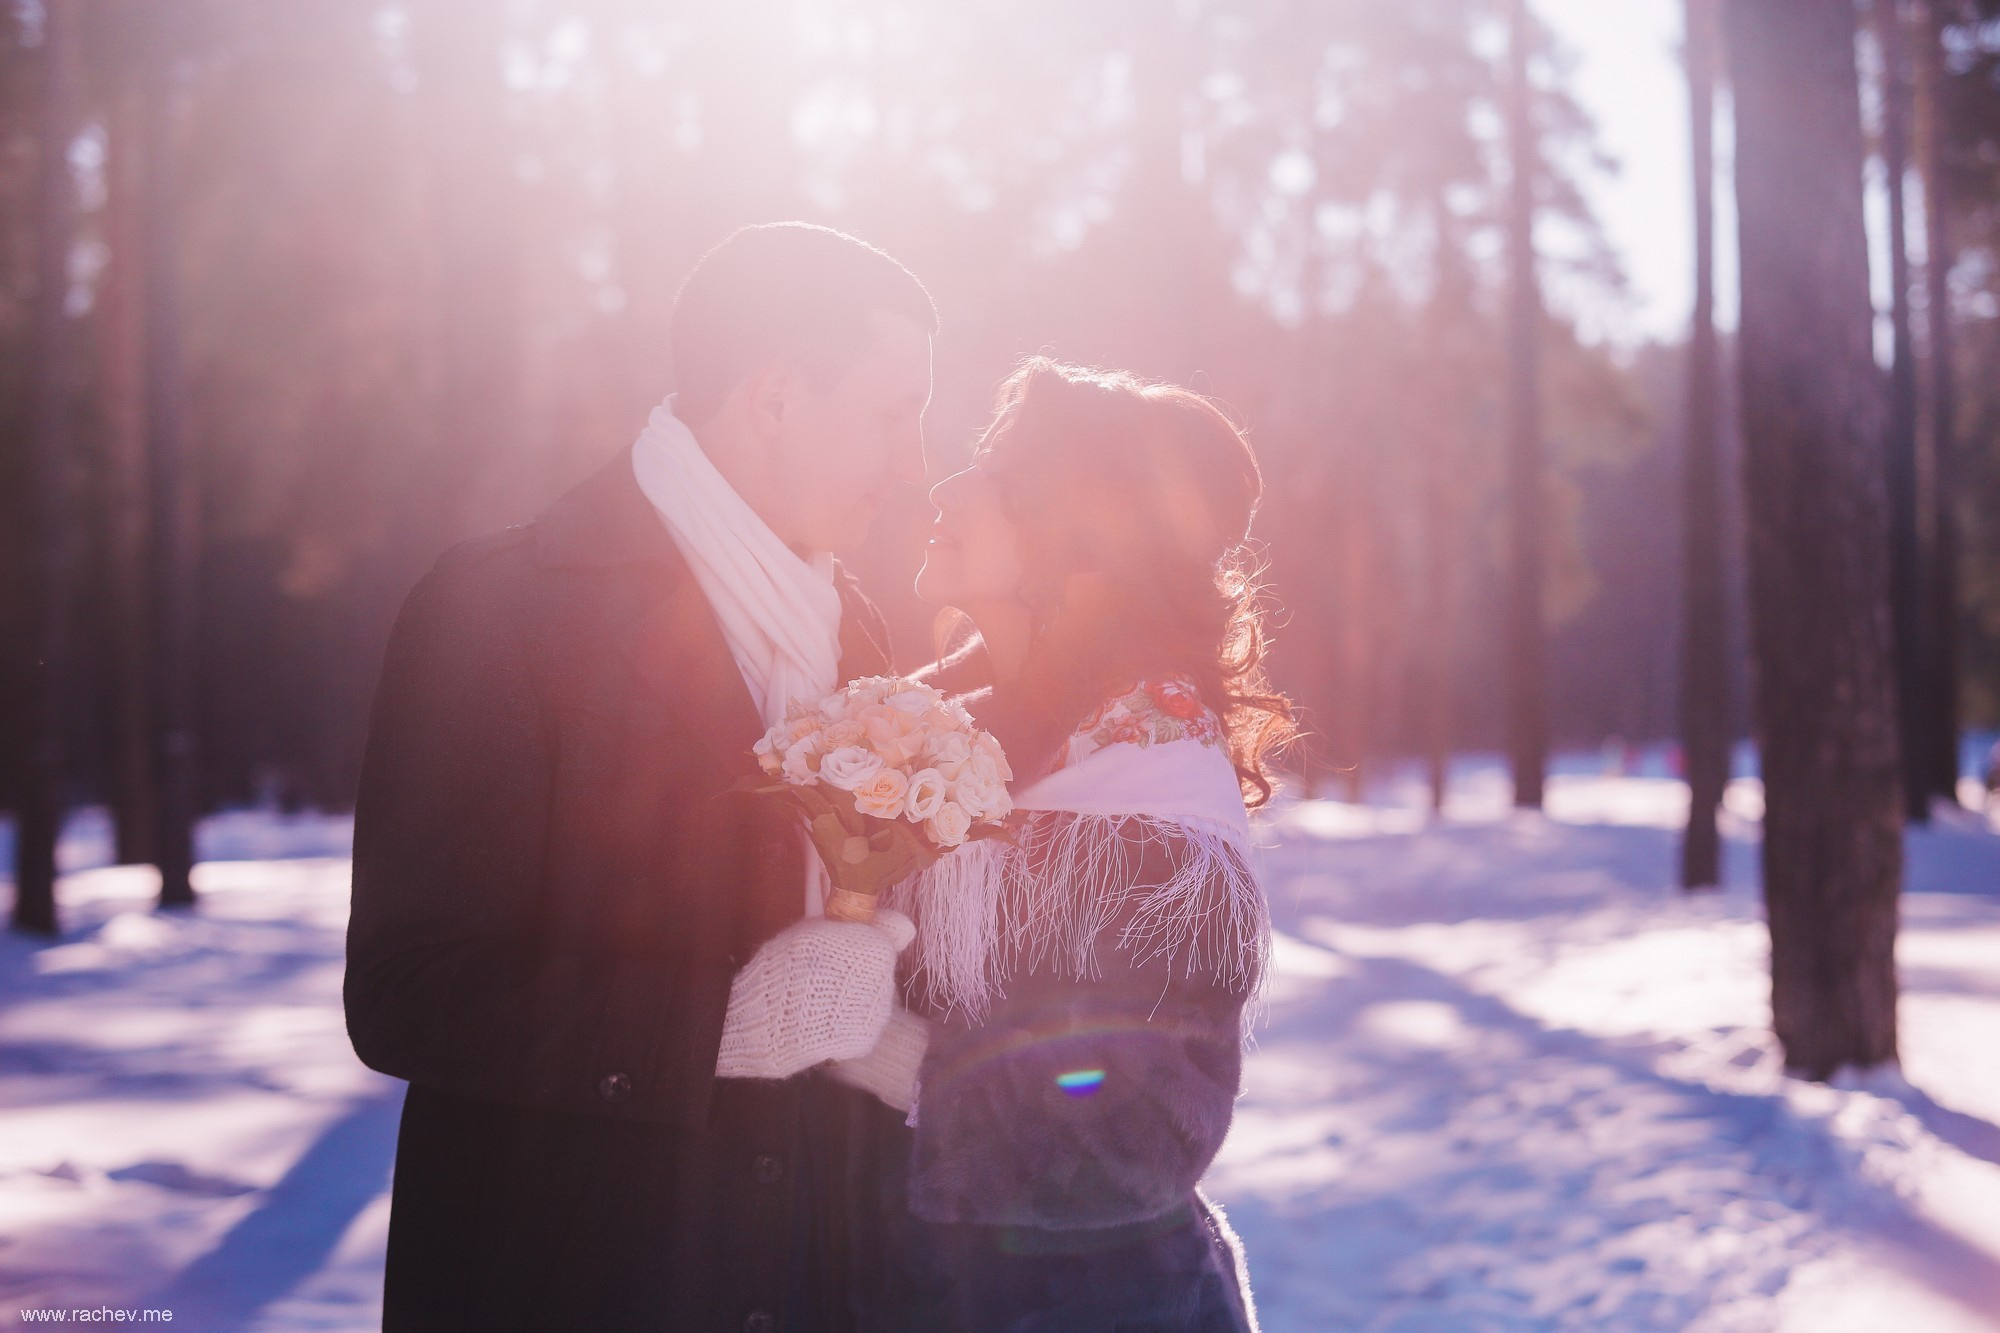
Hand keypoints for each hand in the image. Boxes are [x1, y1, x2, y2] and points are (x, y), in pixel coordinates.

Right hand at [714, 909, 915, 1080]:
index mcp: (875, 948)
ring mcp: (877, 1013)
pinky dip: (846, 1019)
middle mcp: (884, 981)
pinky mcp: (866, 1039)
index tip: (834, 948)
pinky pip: (862, 1021)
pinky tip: (823, 1019)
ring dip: (852, 995)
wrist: (765, 1022)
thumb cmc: (784, 968)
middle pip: (878, 968)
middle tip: (822, 975)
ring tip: (819, 999)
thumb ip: (866, 925)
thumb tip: (908, 927)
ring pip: (872, 995)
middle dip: (857, 969)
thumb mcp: (816, 931)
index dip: (857, 942)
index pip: (882, 938)